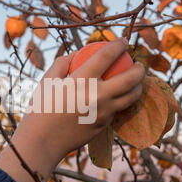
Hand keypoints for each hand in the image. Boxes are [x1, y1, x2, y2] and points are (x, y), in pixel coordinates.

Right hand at [0, 38, 145, 181]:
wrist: (43, 140)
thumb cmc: (42, 107)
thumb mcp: (47, 80)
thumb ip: (63, 62)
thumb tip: (79, 53)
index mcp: (82, 80)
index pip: (107, 56)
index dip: (118, 45)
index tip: (123, 41)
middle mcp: (98, 95)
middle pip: (130, 78)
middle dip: (139, 68)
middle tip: (139, 64)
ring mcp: (104, 112)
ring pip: (131, 97)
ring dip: (138, 87)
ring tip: (136, 82)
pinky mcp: (104, 125)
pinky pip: (117, 110)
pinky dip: (120, 101)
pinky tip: (118, 98)